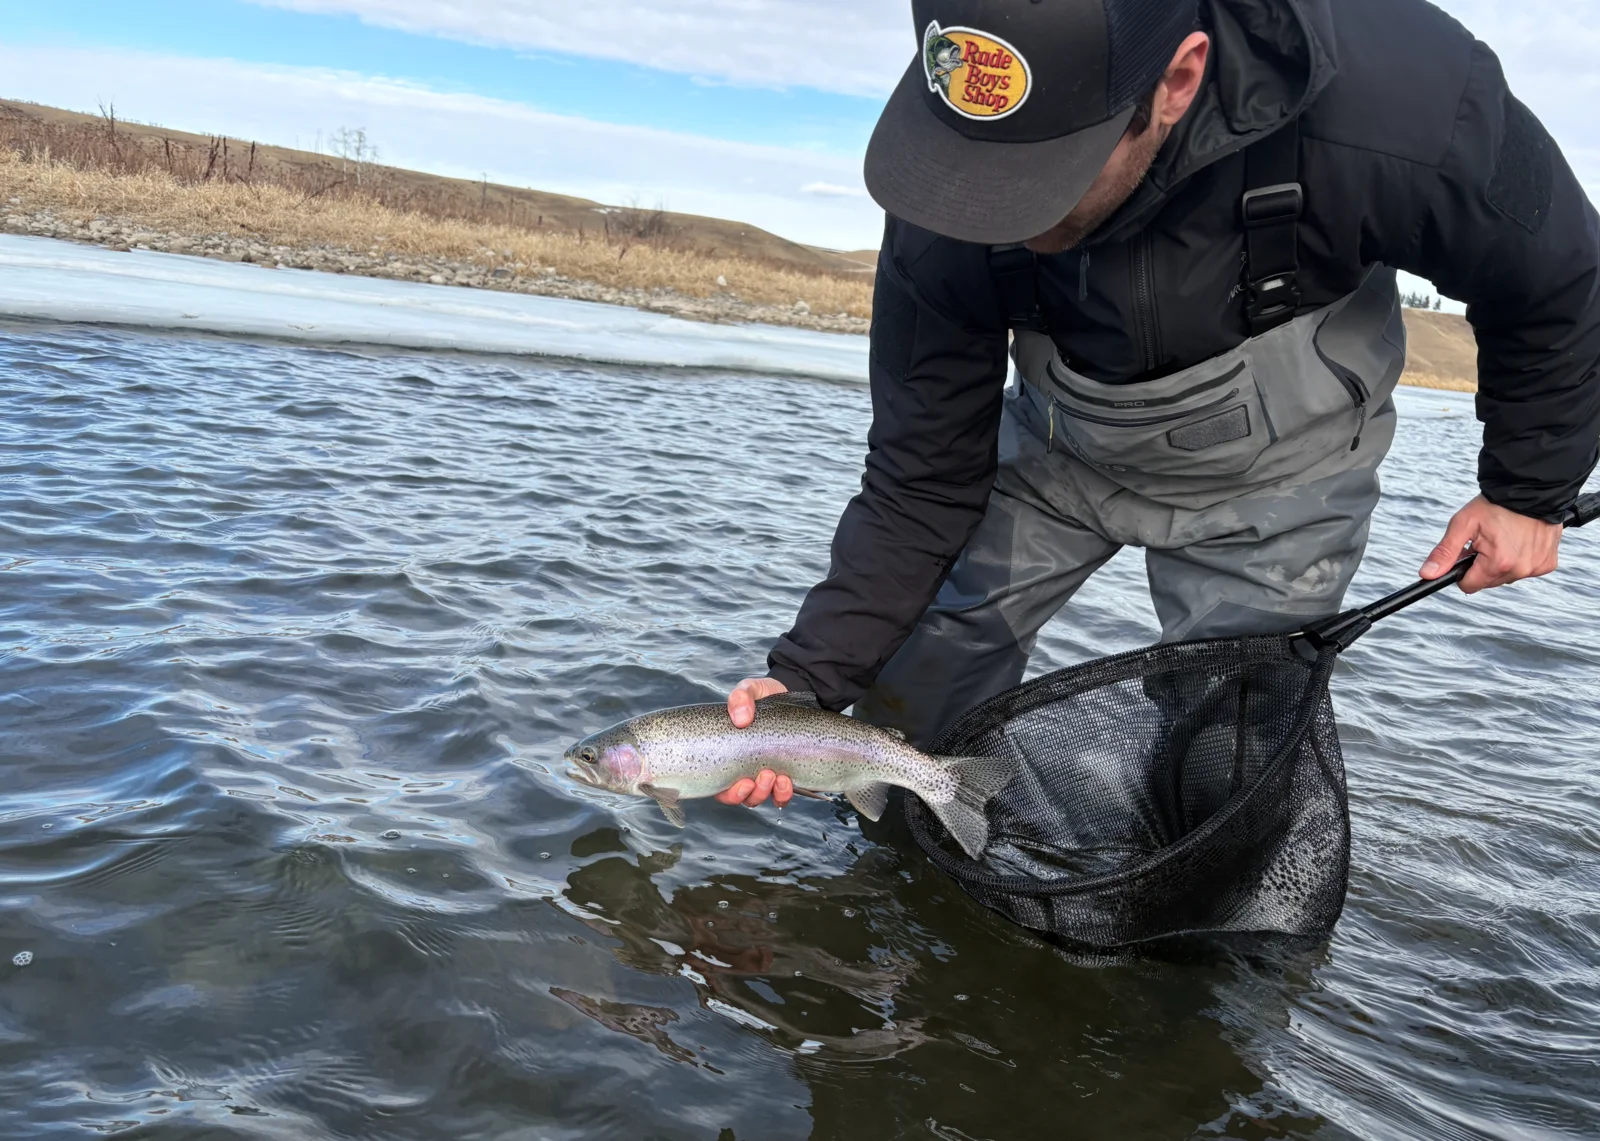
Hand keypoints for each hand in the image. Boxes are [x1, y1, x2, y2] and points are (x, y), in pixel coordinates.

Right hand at [716, 678, 793, 808]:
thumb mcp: (749, 689)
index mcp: (729, 755)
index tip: (742, 783)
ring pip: (761, 798)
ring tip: (779, 777)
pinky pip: (781, 796)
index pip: (721, 786)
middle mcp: (745, 769)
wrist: (791, 693)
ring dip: (768, 793)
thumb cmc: (764, 696)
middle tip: (765, 776)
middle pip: (742, 797)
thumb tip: (740, 718)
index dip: (729, 794)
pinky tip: (788, 781)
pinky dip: (783, 794)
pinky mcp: (786, 774)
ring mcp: (766, 774)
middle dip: (752, 794)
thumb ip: (740, 697)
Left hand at [1420, 495, 1561, 593]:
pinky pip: (1525, 570)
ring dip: (1501, 563)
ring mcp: (1537, 568)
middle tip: (1485, 541)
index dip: (1462, 571)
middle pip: (1488, 582)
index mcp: (1498, 563)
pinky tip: (1519, 540)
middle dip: (1481, 566)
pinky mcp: (1548, 564)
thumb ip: (1444, 552)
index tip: (1466, 553)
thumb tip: (1426, 574)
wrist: (1530, 489)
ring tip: (1503, 538)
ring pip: (1506, 577)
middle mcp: (1521, 570)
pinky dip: (1519, 559)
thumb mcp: (1463, 524)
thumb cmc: (1495, 504)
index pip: (1469, 586)